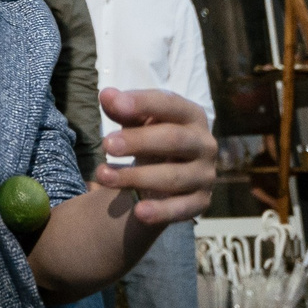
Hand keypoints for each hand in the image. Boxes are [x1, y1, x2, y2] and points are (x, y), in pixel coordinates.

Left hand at [89, 88, 218, 224]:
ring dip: (136, 177)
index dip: (143, 103)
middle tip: (106, 145)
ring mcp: (205, 174)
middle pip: (174, 140)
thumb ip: (122, 108)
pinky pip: (183, 208)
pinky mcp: (201, 201)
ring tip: (103, 176)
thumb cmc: (150, 137)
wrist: (165, 172)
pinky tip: (139, 212)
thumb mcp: (136, 121)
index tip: (114, 104)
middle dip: (139, 142)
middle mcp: (204, 143)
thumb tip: (107, 95)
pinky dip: (162, 211)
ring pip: (174, 177)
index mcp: (191, 115)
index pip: (170, 104)